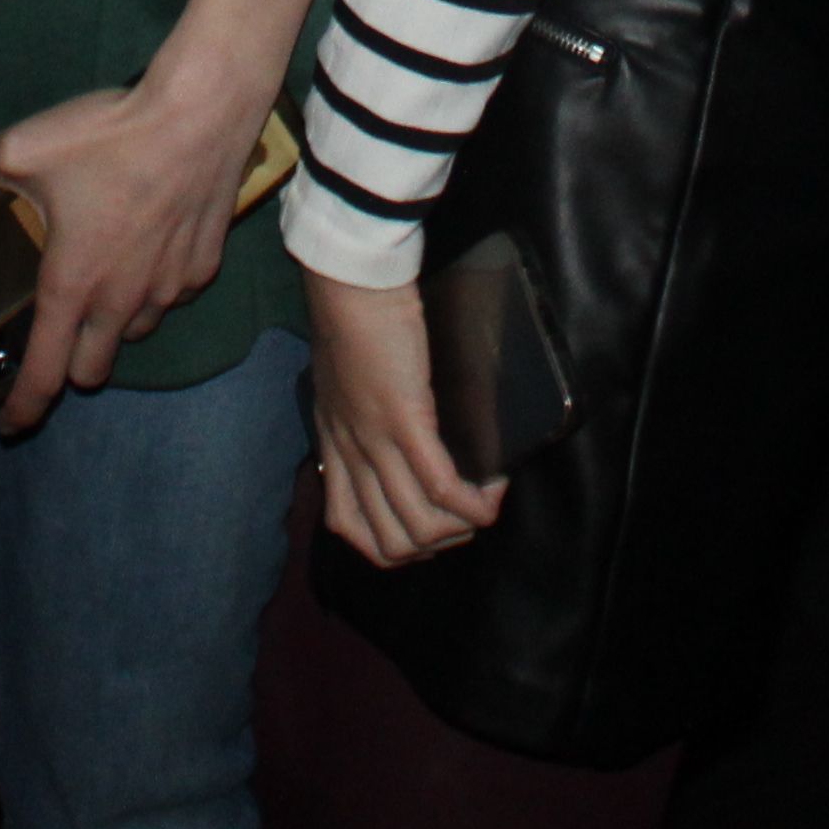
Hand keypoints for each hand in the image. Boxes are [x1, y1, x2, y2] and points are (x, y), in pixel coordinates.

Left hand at [0, 70, 266, 437]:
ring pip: (134, 331)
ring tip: (103, 277)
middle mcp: (121, 301)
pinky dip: (152, 286)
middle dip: (69, 367)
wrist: (197, 114)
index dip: (23, 407)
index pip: (44, 372)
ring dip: (112, 323)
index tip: (10, 425)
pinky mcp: (203, 267)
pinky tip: (147, 246)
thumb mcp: (22, 147)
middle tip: (57, 334)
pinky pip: (170, 295)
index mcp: (71, 285)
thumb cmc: (108, 137)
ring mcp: (168, 288)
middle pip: (92, 370)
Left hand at [305, 268, 503, 565]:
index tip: (425, 523)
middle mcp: (351, 457)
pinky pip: (441, 488)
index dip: (392, 544)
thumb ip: (357, 413)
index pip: (350, 529)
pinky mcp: (404, 422)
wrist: (349, 282)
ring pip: (419, 530)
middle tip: (466, 516)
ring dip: (462, 530)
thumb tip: (390, 430)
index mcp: (333, 448)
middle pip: (390, 544)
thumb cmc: (350, 318)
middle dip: (437, 545)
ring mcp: (376, 444)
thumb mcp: (342, 381)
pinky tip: (494, 486)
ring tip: (486, 501)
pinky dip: (475, 502)